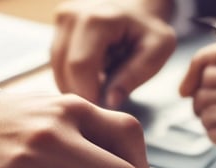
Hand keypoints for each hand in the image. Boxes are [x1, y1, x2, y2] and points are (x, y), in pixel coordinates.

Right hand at [50, 0, 175, 108]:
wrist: (141, 7)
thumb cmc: (150, 30)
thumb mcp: (158, 51)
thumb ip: (135, 75)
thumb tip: (111, 101)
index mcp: (97, 19)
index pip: (80, 67)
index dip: (89, 93)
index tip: (105, 109)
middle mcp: (72, 15)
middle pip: (64, 69)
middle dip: (82, 92)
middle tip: (104, 100)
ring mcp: (62, 20)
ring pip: (57, 69)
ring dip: (76, 86)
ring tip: (102, 84)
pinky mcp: (58, 28)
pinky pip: (57, 64)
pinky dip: (72, 77)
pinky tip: (92, 76)